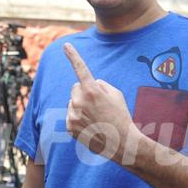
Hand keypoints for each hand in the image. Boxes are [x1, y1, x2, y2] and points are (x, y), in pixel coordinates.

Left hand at [64, 43, 133, 160]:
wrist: (121, 143)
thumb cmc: (120, 115)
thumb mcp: (116, 94)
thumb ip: (100, 84)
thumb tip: (89, 83)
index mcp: (92, 90)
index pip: (80, 68)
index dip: (73, 55)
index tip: (66, 45)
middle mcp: (80, 101)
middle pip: (75, 88)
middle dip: (83, 92)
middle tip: (97, 104)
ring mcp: (73, 115)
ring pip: (73, 102)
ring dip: (81, 106)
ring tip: (96, 118)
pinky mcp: (70, 127)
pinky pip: (71, 115)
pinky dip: (78, 118)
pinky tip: (90, 125)